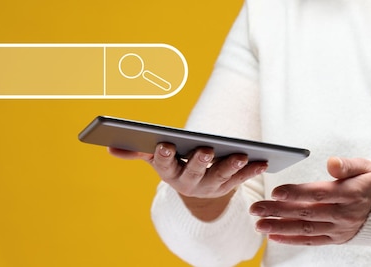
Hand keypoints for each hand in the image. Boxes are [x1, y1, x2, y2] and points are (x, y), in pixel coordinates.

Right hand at [109, 143, 267, 198]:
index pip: (163, 164)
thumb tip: (108, 146)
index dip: (164, 155)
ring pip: (220, 177)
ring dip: (230, 167)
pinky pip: (241, 179)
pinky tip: (262, 161)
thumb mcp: (157, 159)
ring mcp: (210, 187)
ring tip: (240, 155)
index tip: (164, 143)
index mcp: (169, 173)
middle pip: (193, 172)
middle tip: (206, 150)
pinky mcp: (229, 187)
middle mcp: (189, 183)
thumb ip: (136, 151)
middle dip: (200, 162)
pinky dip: (252, 170)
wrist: (196, 192)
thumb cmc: (176, 166)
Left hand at [249, 157, 370, 244]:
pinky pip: (311, 241)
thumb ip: (348, 165)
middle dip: (278, 211)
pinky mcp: (335, 238)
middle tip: (256, 208)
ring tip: (259, 224)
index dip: (297, 193)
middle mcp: (344, 214)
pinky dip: (291, 240)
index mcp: (351, 193)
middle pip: (307, 213)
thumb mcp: (368, 168)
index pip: (320, 193)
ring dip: (280, 227)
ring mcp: (339, 229)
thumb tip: (331, 162)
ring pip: (306, 229)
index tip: (276, 191)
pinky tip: (273, 236)